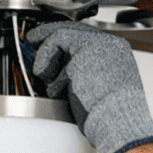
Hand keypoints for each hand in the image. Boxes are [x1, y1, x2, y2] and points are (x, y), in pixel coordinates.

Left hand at [27, 21, 152, 152]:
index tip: (51, 46)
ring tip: (40, 71)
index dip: (66, 42)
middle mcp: (111, 44)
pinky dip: (44, 55)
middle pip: (76, 31)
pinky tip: (41, 71)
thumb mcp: (100, 91)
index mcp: (118, 55)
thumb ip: (86, 75)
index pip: (88, 39)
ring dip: (46, 53)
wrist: (118, 121)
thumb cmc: (110, 117)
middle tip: (34, 40)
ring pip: (62, 34)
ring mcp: (99, 44)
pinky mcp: (84, 48)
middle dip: (51, 35)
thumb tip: (64, 75)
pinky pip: (56, 41)